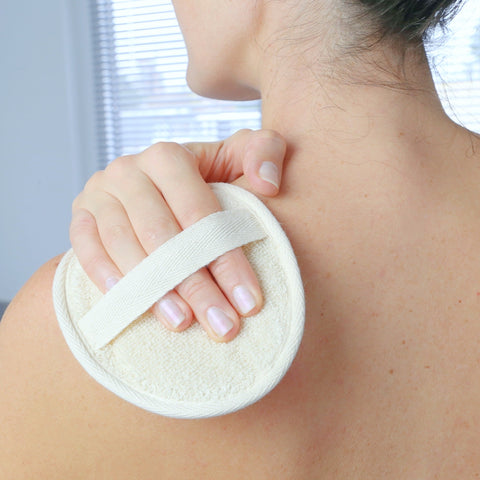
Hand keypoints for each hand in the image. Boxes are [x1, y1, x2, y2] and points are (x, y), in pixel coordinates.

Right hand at [70, 129, 285, 341]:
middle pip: (162, 235)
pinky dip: (106, 277)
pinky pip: (85, 248)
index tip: (249, 302)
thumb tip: (268, 181)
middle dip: (195, 286)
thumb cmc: (208, 179)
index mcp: (168, 157)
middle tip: (222, 326)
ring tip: (183, 323)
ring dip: (153, 289)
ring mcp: (99, 193)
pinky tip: (132, 305)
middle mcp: (128, 171)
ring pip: (124, 245)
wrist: (160, 186)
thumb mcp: (239, 157)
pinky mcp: (80, 216)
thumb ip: (265, 152)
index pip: (200, 214)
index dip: (226, 260)